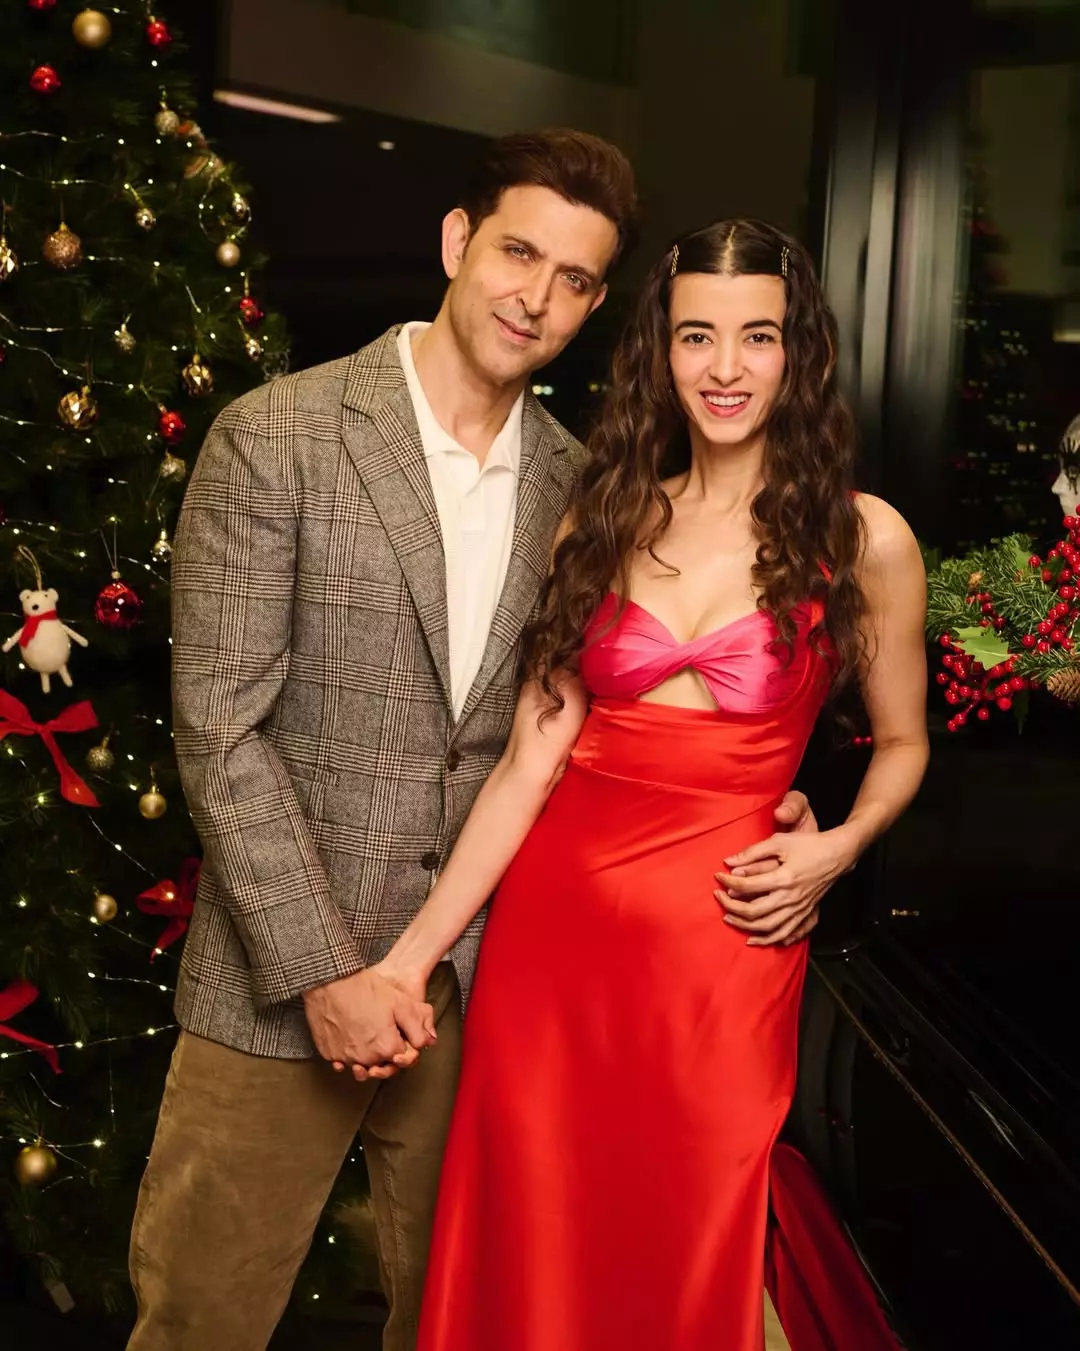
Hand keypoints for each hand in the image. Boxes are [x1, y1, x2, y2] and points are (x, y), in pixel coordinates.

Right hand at [303, 967, 435, 1082]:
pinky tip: (349, 1037)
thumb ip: (417, 1026)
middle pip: (381, 1063)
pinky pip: (340, 1060)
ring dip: (365, 1055)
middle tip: (381, 1031)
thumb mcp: (401, 1002)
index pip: (401, 1057)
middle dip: (385, 1052)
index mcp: (386, 1048)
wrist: (330, 980)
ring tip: (366, 1036)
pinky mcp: (328, 1053)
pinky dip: (346, 1053)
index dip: (402, 1044)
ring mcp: (344, 1058)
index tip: (397, 1033)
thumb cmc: (365, 989)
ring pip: (360, 1064)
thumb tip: (426, 1043)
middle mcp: (365, 1058)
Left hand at [715, 826, 856, 947]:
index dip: (728, 882)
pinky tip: (757, 938)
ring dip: (745, 926)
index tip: (718, 876)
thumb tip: (729, 862)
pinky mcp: (806, 913)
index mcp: (783, 878)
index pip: (747, 886)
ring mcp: (799, 908)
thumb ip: (753, 852)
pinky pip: (786, 934)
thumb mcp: (779, 842)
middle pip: (754, 912)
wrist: (838, 854)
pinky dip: (770, 939)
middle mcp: (791, 898)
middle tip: (718, 899)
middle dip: (731, 908)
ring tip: (729, 919)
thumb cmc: (809, 845)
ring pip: (768, 927)